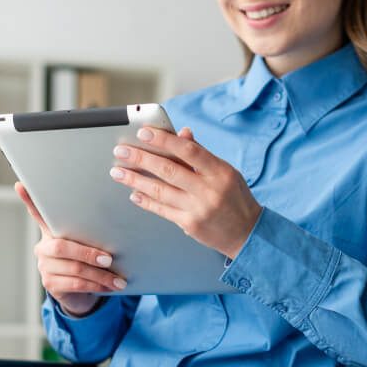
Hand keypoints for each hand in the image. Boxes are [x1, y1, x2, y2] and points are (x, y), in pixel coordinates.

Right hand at [15, 182, 125, 315]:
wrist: (80, 293)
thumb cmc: (86, 263)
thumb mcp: (88, 244)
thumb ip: (92, 233)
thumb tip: (115, 220)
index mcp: (52, 232)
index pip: (39, 214)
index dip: (29, 201)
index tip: (21, 185)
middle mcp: (43, 248)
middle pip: (62, 247)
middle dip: (88, 253)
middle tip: (109, 259)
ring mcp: (45, 267)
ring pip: (74, 268)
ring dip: (100, 275)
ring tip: (119, 280)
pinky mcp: (51, 284)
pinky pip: (76, 284)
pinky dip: (96, 285)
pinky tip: (110, 287)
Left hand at [109, 127, 261, 258]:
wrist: (248, 234)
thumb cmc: (236, 199)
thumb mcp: (226, 172)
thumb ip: (202, 154)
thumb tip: (183, 133)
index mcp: (220, 172)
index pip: (188, 151)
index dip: (164, 140)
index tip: (144, 133)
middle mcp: (209, 190)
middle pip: (169, 170)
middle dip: (140, 159)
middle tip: (121, 152)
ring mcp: (198, 209)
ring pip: (160, 190)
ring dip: (135, 180)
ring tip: (118, 172)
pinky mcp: (190, 225)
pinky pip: (162, 210)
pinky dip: (146, 201)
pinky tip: (133, 194)